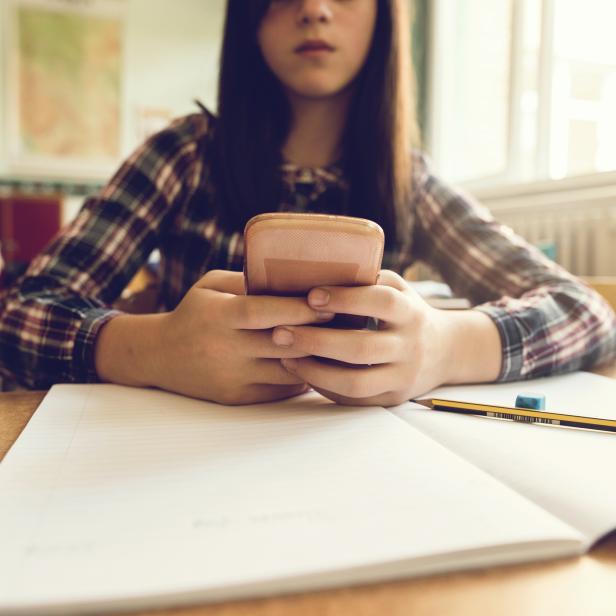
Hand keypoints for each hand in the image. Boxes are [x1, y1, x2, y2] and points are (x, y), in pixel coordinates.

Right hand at [97, 270, 334, 404]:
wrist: (160, 356)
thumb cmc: (194, 313)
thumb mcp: (211, 285)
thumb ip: (247, 280)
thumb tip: (294, 275)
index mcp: (218, 315)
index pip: (263, 311)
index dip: (298, 308)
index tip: (329, 302)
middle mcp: (224, 349)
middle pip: (281, 344)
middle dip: (318, 333)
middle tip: (349, 322)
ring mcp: (231, 377)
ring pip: (286, 371)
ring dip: (316, 359)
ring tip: (341, 344)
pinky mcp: (237, 398)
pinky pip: (280, 390)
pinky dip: (302, 377)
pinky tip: (319, 364)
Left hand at [272, 270, 500, 406]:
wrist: (447, 351)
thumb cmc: (407, 312)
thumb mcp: (398, 289)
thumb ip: (367, 279)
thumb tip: (316, 267)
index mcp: (410, 312)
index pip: (380, 303)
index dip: (345, 299)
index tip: (311, 296)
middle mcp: (410, 346)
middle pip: (361, 348)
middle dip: (316, 341)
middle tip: (280, 333)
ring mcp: (402, 376)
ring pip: (356, 381)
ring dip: (315, 371)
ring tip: (285, 358)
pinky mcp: (392, 398)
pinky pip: (354, 398)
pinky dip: (325, 387)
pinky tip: (303, 373)